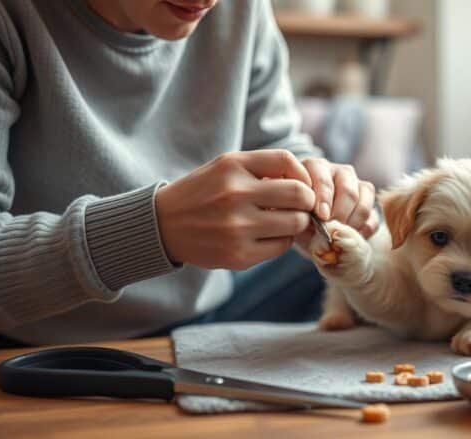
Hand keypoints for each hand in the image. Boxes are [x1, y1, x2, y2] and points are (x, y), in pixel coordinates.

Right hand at [155, 150, 315, 269]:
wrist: (163, 225)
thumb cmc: (204, 193)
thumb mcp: (226, 167)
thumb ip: (264, 167)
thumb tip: (307, 182)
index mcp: (232, 167)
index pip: (287, 161)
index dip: (302, 173)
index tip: (301, 183)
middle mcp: (235, 195)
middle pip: (300, 195)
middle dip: (307, 201)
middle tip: (300, 206)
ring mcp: (237, 227)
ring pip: (295, 223)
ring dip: (297, 222)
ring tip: (283, 220)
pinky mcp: (238, 255)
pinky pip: (281, 247)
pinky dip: (281, 241)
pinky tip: (267, 235)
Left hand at [301, 158, 378, 236]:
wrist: (309, 229)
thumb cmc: (296, 216)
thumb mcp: (292, 214)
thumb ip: (301, 213)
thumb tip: (319, 222)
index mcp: (315, 167)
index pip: (324, 179)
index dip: (324, 198)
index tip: (321, 216)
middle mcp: (339, 171)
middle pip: (348, 191)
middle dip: (340, 214)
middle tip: (330, 231)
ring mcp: (357, 184)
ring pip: (363, 204)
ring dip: (351, 224)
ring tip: (338, 237)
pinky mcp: (369, 201)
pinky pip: (372, 216)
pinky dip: (362, 231)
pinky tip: (349, 238)